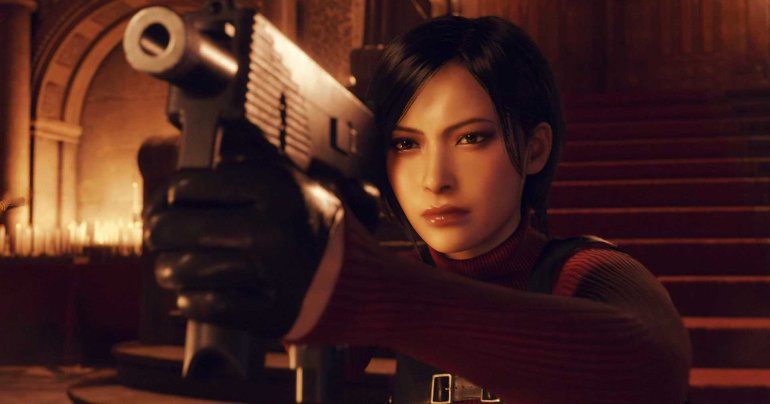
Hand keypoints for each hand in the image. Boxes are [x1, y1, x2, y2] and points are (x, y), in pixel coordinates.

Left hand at [144, 160, 343, 337]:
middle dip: (159, 234)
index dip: (165, 197)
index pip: (185, 186)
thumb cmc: (320, 229)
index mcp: (274, 188)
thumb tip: (209, 146)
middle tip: (161, 237)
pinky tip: (193, 294)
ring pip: (183, 269)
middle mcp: (271, 228)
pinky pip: (205, 306)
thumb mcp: (297, 182)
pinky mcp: (270, 313)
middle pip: (174, 227)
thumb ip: (253, 160)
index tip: (166, 206)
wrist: (364, 282)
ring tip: (172, 268)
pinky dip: (191, 300)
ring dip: (170, 270)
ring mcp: (271, 273)